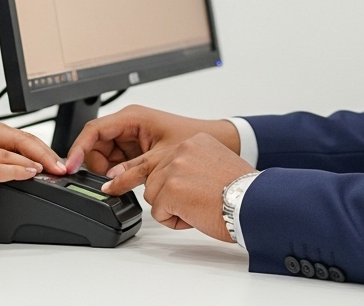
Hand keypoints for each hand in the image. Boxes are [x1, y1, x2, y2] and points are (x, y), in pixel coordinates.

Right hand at [64, 104, 239, 174]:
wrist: (218, 142)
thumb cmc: (194, 138)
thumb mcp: (160, 156)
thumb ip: (133, 169)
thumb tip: (110, 180)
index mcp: (132, 117)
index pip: (93, 130)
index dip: (78, 148)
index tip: (70, 165)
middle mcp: (129, 125)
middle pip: (96, 145)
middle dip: (98, 164)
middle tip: (111, 179)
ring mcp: (132, 138)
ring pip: (105, 157)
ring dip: (110, 171)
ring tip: (128, 180)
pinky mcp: (137, 150)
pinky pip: (118, 162)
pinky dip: (120, 173)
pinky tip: (132, 180)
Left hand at [99, 132, 253, 242]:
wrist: (254, 202)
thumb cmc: (243, 191)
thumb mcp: (216, 165)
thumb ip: (191, 166)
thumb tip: (174, 181)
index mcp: (194, 142)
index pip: (157, 155)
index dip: (134, 168)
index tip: (115, 175)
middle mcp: (182, 150)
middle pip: (148, 173)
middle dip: (131, 184)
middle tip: (109, 188)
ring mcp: (174, 168)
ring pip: (153, 194)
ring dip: (171, 208)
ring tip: (198, 208)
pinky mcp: (170, 189)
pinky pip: (160, 212)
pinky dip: (175, 220)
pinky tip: (196, 215)